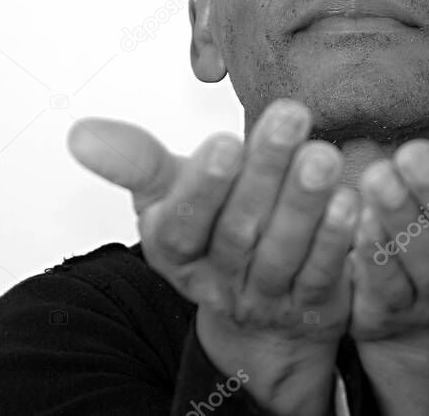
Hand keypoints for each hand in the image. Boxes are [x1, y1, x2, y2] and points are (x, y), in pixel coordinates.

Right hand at [68, 99, 359, 413]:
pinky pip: (323, 275)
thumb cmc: (211, 228)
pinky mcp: (311, 308)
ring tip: (323, 154)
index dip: (204, 186)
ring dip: (303, 202)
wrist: (254, 311)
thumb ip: (133, 161)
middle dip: (265, 172)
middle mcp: (216, 282)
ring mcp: (265, 299)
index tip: (225, 141)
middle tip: (290, 117)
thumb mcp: (167, 194)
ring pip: (283, 252)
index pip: (182, 223)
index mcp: (173, 251)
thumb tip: (79, 134)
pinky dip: (335, 241)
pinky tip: (350, 200)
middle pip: (238, 230)